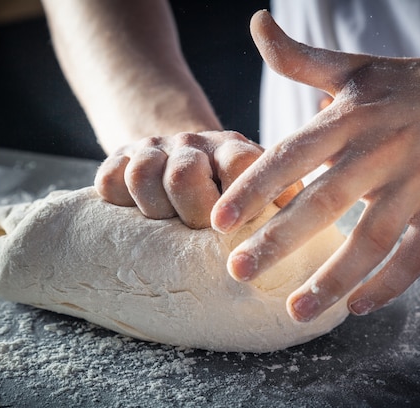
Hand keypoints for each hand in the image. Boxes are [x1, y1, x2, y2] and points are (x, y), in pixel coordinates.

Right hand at [95, 130, 300, 228]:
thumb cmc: (224, 189)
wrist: (177, 152)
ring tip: (165, 222)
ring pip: (144, 174)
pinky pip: (110, 178)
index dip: (238, 198)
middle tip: (197, 229)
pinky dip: (118, 200)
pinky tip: (133, 210)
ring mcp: (155, 150)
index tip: (231, 229)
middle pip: (184, 175)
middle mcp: (195, 146)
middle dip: (190, 213)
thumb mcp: (257, 190)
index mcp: (235, 153)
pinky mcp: (121, 157)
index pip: (241, 165)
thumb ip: (280, 205)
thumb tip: (310, 250)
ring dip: (154, 208)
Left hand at [211, 11, 419, 320]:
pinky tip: (356, 306)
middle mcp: (380, 152)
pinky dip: (388, 284)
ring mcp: (417, 183)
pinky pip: (416, 255)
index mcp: (349, 119)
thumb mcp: (352, 66)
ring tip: (293, 312)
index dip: (254, 188)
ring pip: (370, 241)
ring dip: (331, 280)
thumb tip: (255, 23)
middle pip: (324, 205)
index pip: (292, 156)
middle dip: (278, 241)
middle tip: (237, 272)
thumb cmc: (406, 83)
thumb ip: (298, 57)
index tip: (219, 221)